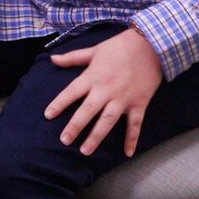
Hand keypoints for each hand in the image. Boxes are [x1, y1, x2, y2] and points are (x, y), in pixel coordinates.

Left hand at [44, 28, 163, 156]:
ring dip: (96, 137)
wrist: (151, 45)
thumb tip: (52, 59)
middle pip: (87, 111)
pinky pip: (135, 124)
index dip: (59, 104)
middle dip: (75, 127)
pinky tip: (128, 153)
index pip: (71, 92)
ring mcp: (123, 99)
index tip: (47, 115)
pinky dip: (132, 139)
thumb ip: (73, 57)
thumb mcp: (94, 50)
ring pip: (107, 121)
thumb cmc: (120, 46)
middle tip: (64, 141)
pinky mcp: (139, 103)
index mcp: (92, 76)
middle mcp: (106, 90)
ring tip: (85, 151)